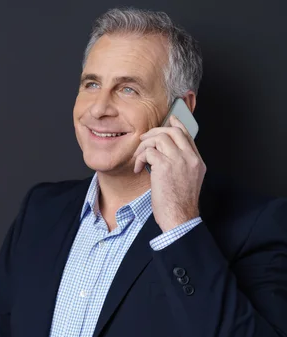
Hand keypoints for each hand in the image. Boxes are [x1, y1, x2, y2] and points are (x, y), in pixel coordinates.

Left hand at [133, 115, 205, 231]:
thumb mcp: (186, 181)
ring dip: (144, 146)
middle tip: (143, 139)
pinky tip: (138, 169)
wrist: (179, 217)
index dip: (176, 124)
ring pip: (159, 138)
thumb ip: (181, 166)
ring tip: (139, 159)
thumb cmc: (178, 204)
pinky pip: (148, 151)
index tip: (169, 119)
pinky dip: (139, 158)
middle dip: (155, 132)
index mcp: (197, 161)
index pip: (187, 135)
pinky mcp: (165, 166)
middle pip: (173, 131)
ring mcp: (179, 160)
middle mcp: (190, 158)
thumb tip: (164, 155)